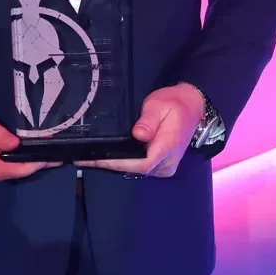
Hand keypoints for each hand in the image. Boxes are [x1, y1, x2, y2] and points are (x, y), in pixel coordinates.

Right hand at [0, 95, 56, 180]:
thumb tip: (15, 145)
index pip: (2, 170)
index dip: (25, 168)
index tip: (43, 161)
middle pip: (1, 174)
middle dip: (26, 168)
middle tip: (48, 159)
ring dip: (16, 168)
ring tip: (37, 157)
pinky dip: (4, 166)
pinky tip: (17, 157)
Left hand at [79, 82, 204, 177]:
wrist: (192, 107)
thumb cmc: (174, 103)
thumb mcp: (159, 105)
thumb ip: (149, 120)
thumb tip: (138, 134)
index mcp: (168, 146)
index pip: (141, 163)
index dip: (117, 163)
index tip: (96, 159)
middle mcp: (167, 162)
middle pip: (136, 169)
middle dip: (110, 165)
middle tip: (84, 158)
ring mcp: (165, 166)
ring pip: (137, 170)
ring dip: (115, 165)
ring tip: (90, 158)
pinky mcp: (162, 165)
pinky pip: (140, 167)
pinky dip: (124, 163)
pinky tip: (108, 157)